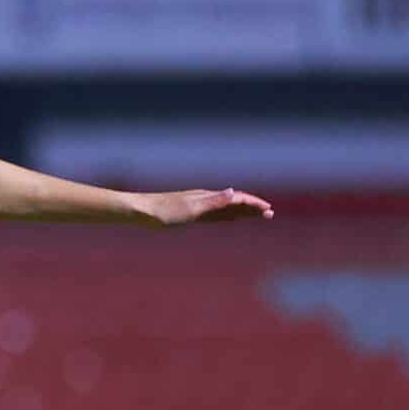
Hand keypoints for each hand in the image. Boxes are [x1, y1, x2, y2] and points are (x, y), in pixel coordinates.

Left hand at [143, 188, 273, 227]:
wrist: (139, 211)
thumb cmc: (163, 212)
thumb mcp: (191, 209)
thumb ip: (214, 202)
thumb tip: (234, 192)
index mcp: (208, 197)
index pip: (237, 199)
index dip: (253, 204)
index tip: (268, 210)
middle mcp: (205, 199)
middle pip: (234, 203)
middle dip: (252, 208)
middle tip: (269, 214)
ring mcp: (197, 205)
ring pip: (225, 208)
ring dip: (242, 211)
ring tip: (256, 215)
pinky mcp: (189, 212)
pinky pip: (214, 214)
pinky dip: (227, 215)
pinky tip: (229, 217)